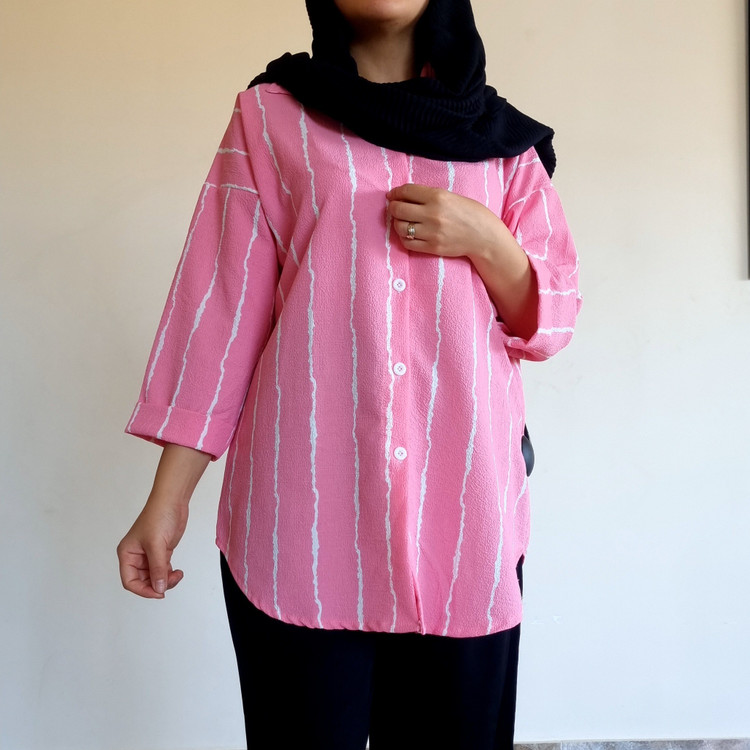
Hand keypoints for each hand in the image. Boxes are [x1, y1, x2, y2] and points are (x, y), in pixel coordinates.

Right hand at [117, 497, 188, 598]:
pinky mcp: (161, 552)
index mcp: (127, 554)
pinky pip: (163, 570)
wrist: (173, 501)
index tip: (158, 593)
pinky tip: (178, 572)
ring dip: (165, 580)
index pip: (129, 581)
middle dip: (156, 585)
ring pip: (154, 577)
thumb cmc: (159, 516)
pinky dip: (170, 574)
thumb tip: (159, 589)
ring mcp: (149, 555)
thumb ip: (158, 568)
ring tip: (177, 575)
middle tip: (170, 582)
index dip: (143, 590)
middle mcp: (136, 556)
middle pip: (143, 581)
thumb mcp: (157, 545)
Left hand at [386, 183, 505, 260]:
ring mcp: (431, 232)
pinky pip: (407, 243)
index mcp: (437, 196)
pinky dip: (404, 238)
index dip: (395, 193)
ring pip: (400, 227)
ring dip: (397, 224)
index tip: (392, 195)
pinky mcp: (432, 247)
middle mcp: (432, 214)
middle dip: (392, 207)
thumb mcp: (451, 196)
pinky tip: (409, 234)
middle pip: (398, 210)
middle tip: (394, 208)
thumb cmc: (469, 213)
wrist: (484, 236)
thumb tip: (404, 195)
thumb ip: (428, 195)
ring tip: (402, 222)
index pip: (406, 191)